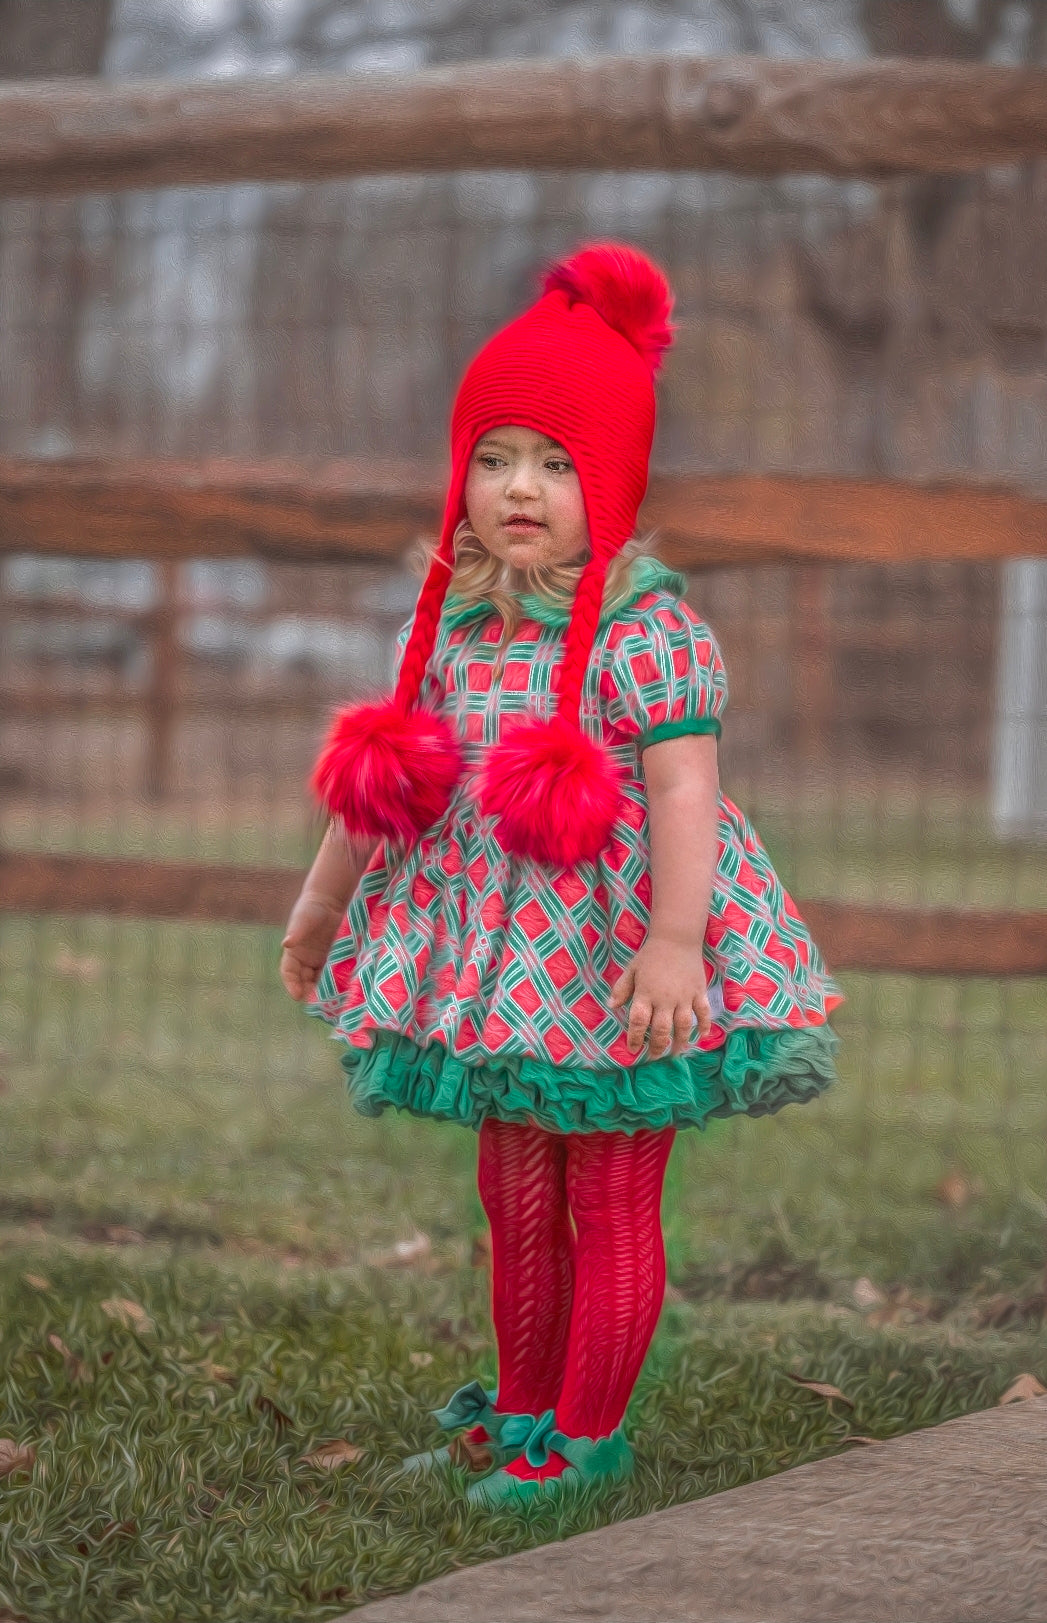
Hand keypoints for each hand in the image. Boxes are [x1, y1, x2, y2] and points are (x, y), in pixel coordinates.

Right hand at [279, 894, 344, 1001]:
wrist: (331, 901)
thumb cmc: (312, 908)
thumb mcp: (304, 918)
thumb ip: (296, 931)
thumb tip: (286, 943)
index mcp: (293, 953)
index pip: (288, 973)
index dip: (291, 985)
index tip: (297, 995)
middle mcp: (306, 961)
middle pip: (304, 982)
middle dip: (309, 992)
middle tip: (318, 1001)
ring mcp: (321, 961)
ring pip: (320, 982)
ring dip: (324, 991)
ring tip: (332, 999)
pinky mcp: (335, 960)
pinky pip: (334, 975)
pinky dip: (337, 983)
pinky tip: (344, 989)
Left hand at [609, 937, 711, 1059]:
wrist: (677, 938)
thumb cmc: (651, 955)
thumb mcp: (632, 969)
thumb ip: (622, 989)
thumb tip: (611, 1006)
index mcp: (646, 994)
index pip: (639, 1022)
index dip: (635, 1038)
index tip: (633, 1049)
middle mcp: (665, 999)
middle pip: (662, 1029)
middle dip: (657, 1047)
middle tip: (654, 1057)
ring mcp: (684, 997)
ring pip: (684, 1026)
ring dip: (680, 1042)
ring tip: (675, 1054)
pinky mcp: (699, 992)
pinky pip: (703, 1012)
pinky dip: (704, 1025)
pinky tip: (701, 1037)